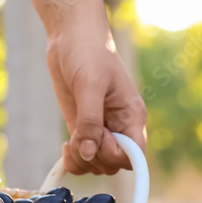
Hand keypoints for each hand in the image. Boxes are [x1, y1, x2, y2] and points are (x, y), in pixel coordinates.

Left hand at [46, 23, 146, 175]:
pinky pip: (82, 157)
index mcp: (132, 116)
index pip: (135, 155)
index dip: (117, 155)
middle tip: (79, 135)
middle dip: (95, 158)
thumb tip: (89, 153)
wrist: (70, 37)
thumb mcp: (90, 85)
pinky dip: (73, 160)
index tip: (101, 138)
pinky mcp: (82, 128)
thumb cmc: (87, 52)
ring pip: (97, 165)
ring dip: (82, 161)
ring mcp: (100, 129)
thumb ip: (90, 120)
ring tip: (70, 141)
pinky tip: (66, 147)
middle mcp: (120, 126)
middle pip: (114, 164)